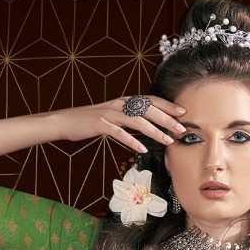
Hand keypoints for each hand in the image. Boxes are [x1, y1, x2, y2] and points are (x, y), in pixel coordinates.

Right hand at [56, 98, 188, 153]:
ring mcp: (110, 114)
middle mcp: (119, 104)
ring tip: (167, 141)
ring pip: (136, 120)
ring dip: (154, 130)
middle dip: (167, 119)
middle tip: (181, 129)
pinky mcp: (100, 124)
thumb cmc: (92, 121)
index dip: (167, 106)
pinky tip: (142, 148)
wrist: (66, 121)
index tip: (183, 113)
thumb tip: (148, 126)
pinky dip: (131, 140)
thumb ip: (130, 119)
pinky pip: (118, 132)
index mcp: (124, 101)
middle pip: (148, 109)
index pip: (150, 100)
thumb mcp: (114, 117)